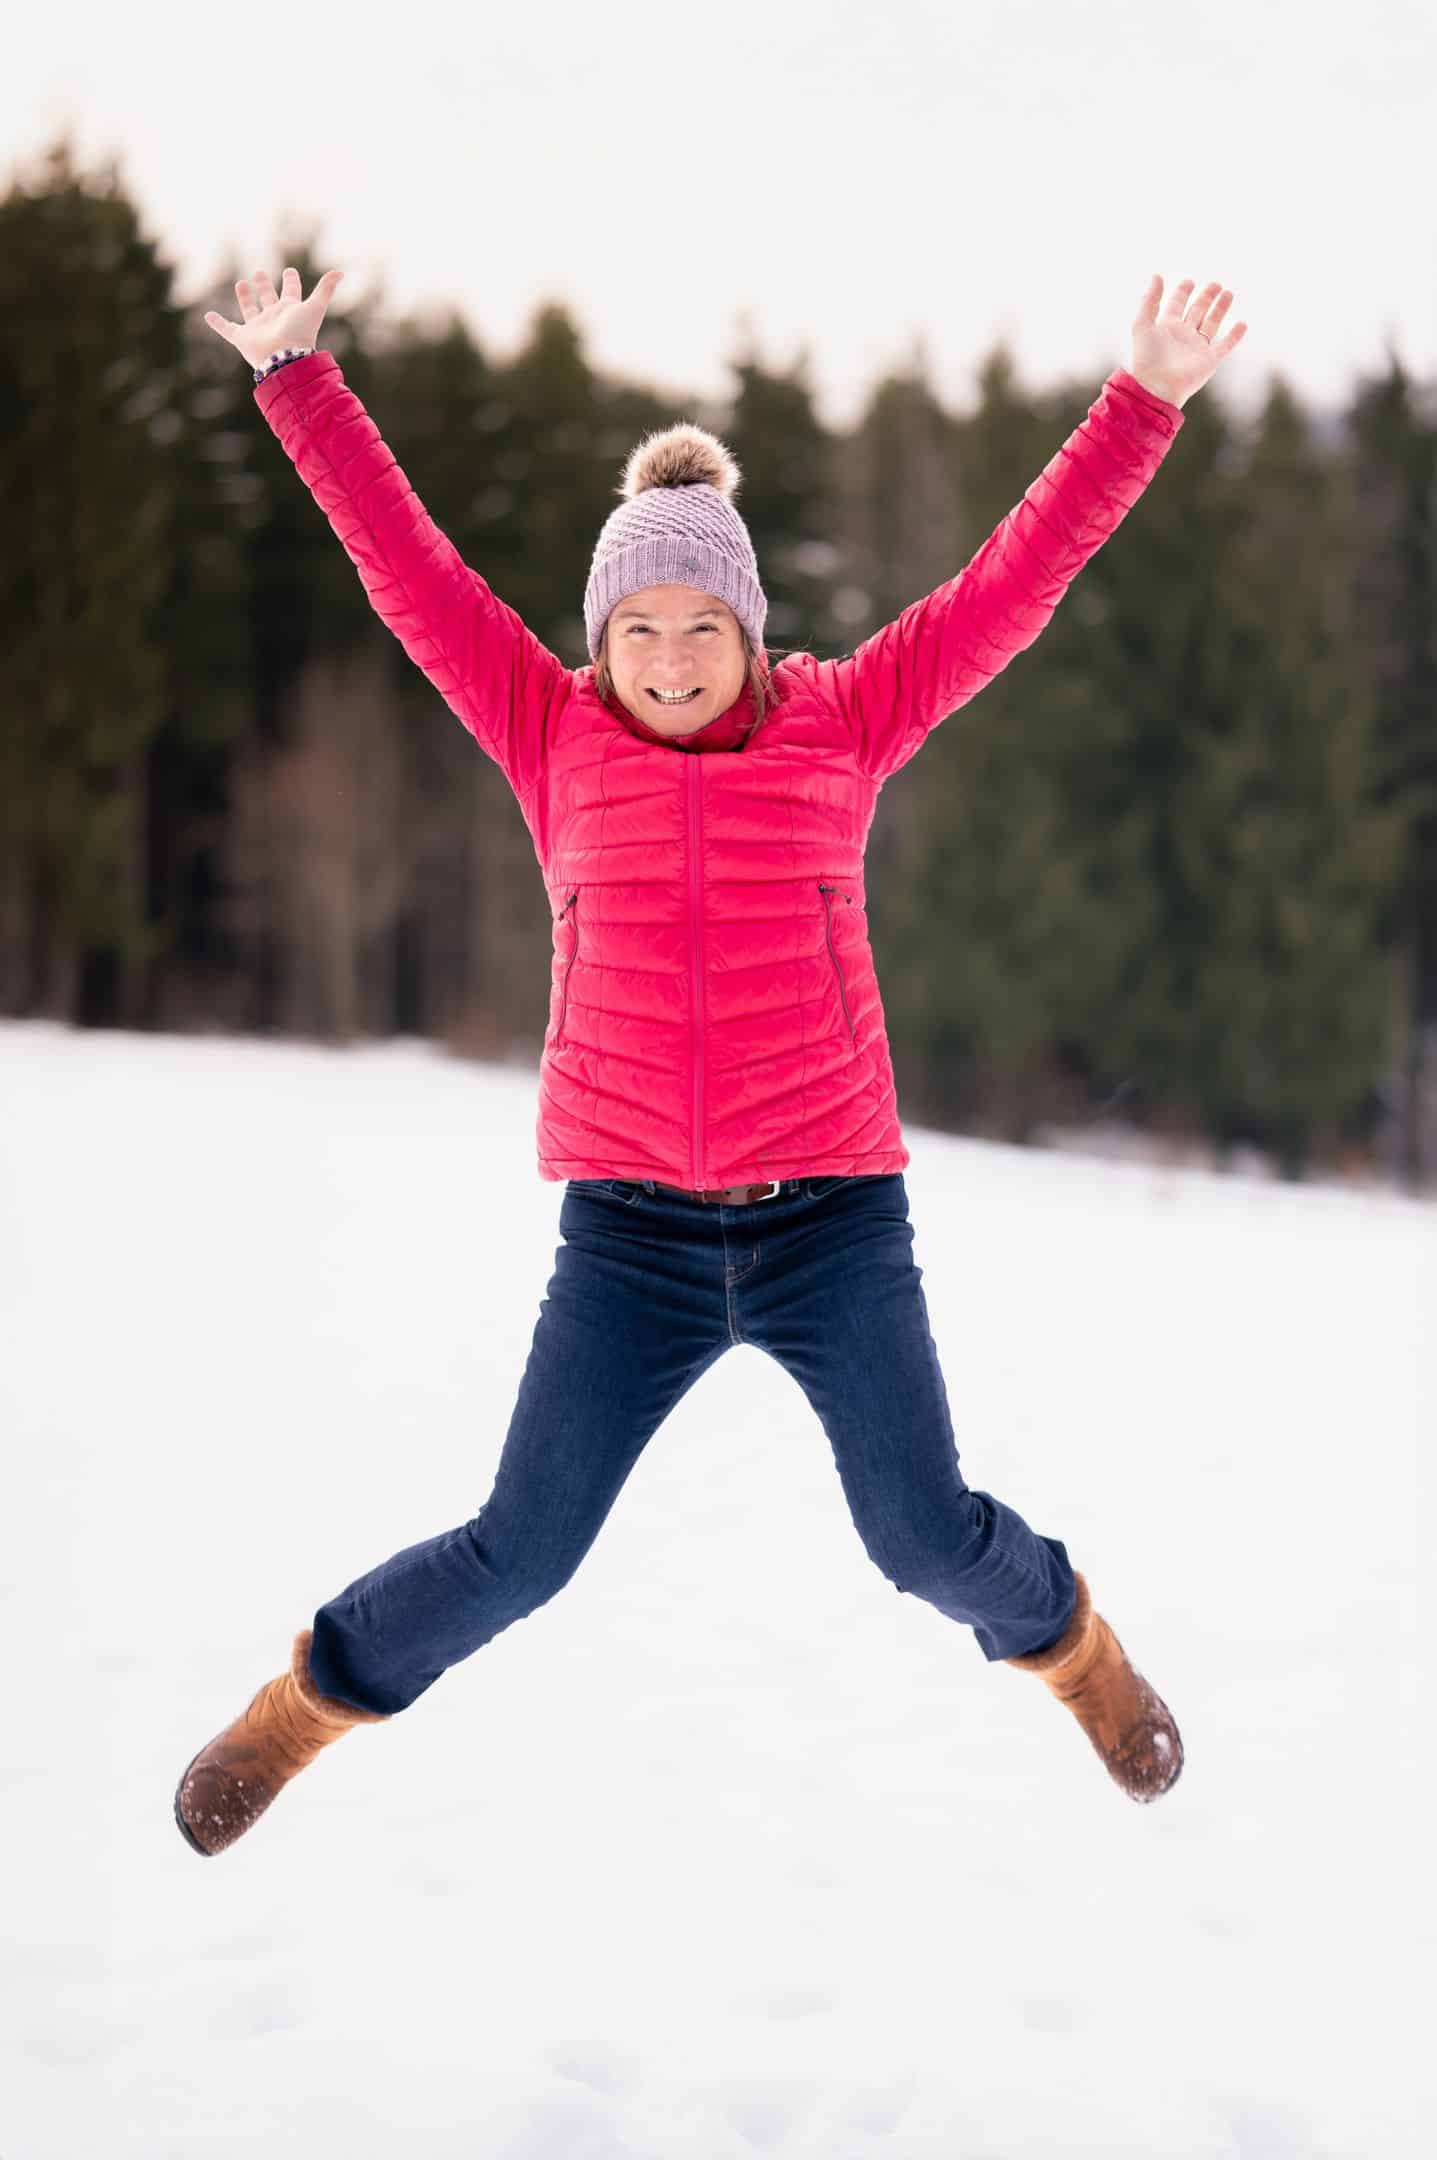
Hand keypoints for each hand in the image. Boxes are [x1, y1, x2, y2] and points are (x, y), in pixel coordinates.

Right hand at [203, 266, 345, 368]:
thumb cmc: (300, 332)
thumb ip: (326, 289)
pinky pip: (227, 330)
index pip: (291, 292)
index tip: (290, 271)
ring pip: (250, 310)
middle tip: (259, 273)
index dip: (291, 281)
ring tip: (241, 284)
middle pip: (269, 299)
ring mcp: (258, 328)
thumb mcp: (315, 306)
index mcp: (290, 311)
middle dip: (265, 287)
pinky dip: (217, 324)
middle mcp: (274, 319)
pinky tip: (208, 315)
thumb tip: (341, 272)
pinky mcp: (243, 338)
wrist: (285, 358)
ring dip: (245, 298)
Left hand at [1129, 275, 1246, 408]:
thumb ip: (1149, 300)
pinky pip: (1225, 345)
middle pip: (1197, 311)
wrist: (1157, 388)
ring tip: (1228, 293)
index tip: (1189, 281)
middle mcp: (1183, 336)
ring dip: (1220, 308)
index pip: (1177, 304)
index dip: (1183, 292)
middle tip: (1215, 283)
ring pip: (1211, 323)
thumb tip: (1156, 275)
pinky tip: (1242, 323)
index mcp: (1166, 327)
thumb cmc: (1147, 358)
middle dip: (1206, 296)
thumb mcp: (1142, 324)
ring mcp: (1197, 348)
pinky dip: (1235, 335)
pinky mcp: (1209, 360)